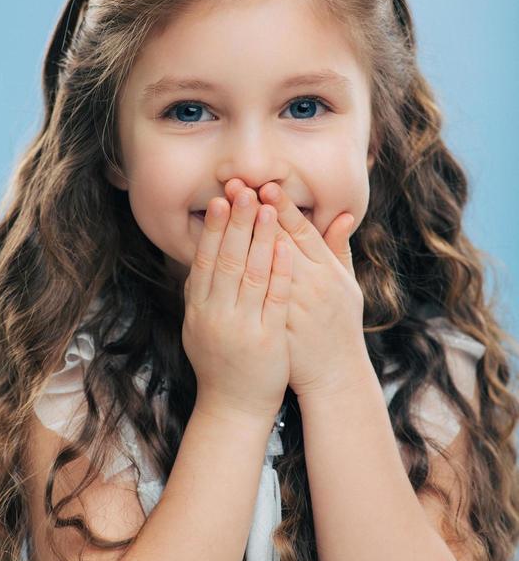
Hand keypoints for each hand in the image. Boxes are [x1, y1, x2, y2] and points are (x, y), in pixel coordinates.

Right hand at [182, 186, 291, 420]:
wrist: (233, 407)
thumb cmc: (218, 364)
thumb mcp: (198, 328)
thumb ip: (198, 295)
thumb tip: (196, 260)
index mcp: (198, 310)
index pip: (204, 261)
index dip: (212, 230)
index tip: (220, 201)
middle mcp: (215, 316)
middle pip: (226, 261)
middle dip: (235, 224)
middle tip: (243, 192)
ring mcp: (241, 327)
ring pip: (250, 275)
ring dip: (259, 239)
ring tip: (267, 209)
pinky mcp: (266, 339)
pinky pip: (273, 300)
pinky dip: (279, 271)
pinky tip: (285, 248)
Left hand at [224, 179, 366, 399]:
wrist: (332, 375)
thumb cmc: (340, 326)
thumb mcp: (348, 285)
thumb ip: (340, 249)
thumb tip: (345, 214)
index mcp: (327, 271)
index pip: (301, 231)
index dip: (282, 207)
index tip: (264, 185)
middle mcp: (308, 285)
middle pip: (274, 241)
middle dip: (252, 212)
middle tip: (234, 185)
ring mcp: (286, 305)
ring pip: (255, 264)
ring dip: (235, 234)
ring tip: (220, 208)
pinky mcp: (268, 325)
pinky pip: (244, 295)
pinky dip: (229, 273)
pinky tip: (213, 251)